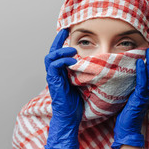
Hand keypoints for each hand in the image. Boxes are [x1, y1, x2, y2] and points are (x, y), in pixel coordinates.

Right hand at [44, 28, 82, 148]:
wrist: (70, 117)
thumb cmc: (77, 103)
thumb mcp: (83, 83)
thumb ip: (85, 72)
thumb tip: (98, 63)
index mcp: (60, 72)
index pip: (58, 53)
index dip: (61, 42)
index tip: (67, 31)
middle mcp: (54, 73)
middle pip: (51, 52)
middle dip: (57, 41)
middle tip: (64, 32)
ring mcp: (53, 78)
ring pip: (50, 57)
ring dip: (61, 51)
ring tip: (72, 48)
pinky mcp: (54, 82)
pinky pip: (54, 67)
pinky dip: (62, 61)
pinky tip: (73, 60)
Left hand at [111, 48, 148, 148]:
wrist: (126, 131)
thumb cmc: (126, 116)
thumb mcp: (129, 99)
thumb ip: (131, 89)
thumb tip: (126, 78)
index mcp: (146, 93)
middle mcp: (148, 93)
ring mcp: (145, 96)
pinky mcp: (139, 99)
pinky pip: (142, 83)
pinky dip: (141, 72)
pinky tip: (140, 63)